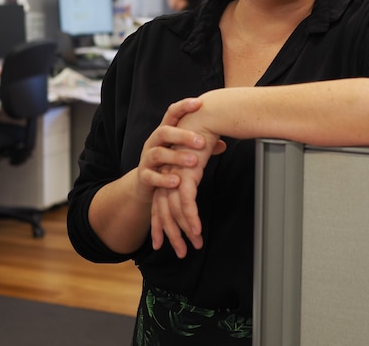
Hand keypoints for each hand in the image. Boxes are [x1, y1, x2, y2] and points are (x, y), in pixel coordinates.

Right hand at [136, 97, 204, 204]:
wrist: (145, 183)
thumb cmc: (169, 162)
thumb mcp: (182, 152)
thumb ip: (200, 148)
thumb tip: (222, 144)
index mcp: (164, 132)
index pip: (171, 114)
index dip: (183, 107)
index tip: (199, 103)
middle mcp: (153, 142)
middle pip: (164, 132)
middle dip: (182, 135)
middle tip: (202, 142)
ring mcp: (146, 159)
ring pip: (158, 153)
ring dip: (176, 157)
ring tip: (194, 162)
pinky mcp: (143, 176)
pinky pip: (151, 176)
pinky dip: (164, 179)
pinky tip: (177, 181)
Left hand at [150, 108, 225, 256]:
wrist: (207, 114)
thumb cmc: (206, 130)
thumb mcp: (200, 152)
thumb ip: (200, 162)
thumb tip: (207, 163)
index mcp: (169, 172)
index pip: (161, 204)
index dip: (160, 224)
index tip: (162, 242)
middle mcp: (168, 176)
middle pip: (165, 212)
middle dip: (172, 235)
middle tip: (180, 253)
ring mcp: (176, 175)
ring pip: (176, 212)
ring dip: (184, 232)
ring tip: (193, 247)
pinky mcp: (186, 174)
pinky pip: (187, 202)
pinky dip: (191, 218)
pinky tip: (197, 232)